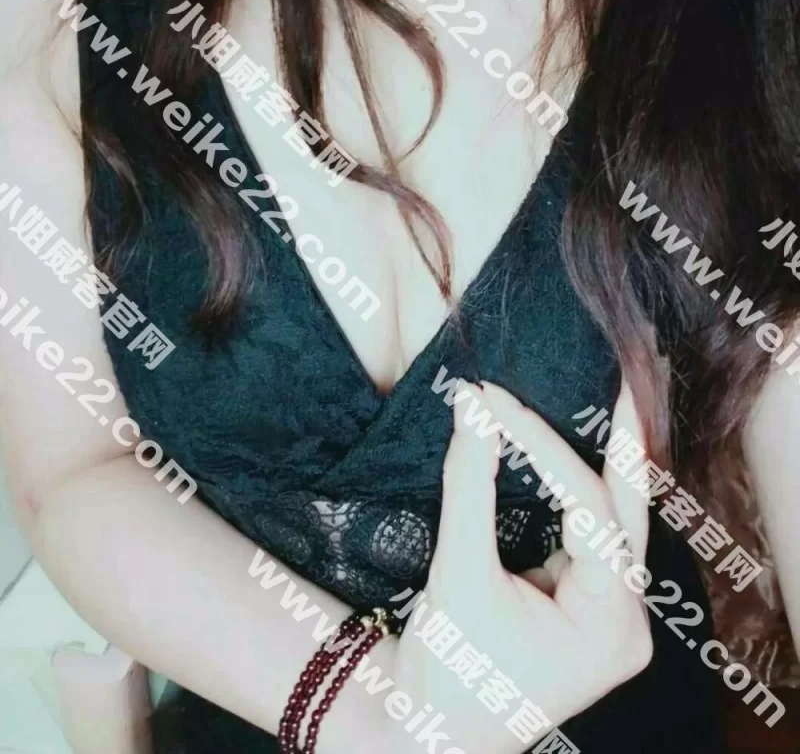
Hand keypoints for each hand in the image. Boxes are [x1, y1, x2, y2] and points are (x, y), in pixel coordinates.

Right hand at [391, 380, 652, 753]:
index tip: (495, 400)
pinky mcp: (593, 606)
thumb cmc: (447, 668)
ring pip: (620, 519)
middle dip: (625, 438)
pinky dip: (583, 487)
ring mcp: (615, 616)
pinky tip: (574, 446)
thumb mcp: (457, 572)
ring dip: (605, 458)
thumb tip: (472, 405)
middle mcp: (628, 620)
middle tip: (620, 373)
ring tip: (604, 395)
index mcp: (608, 624)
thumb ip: (469, 483)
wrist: (433, 731)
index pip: (587, 508)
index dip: (542, 444)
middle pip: (632, 510)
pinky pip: (598, 534)